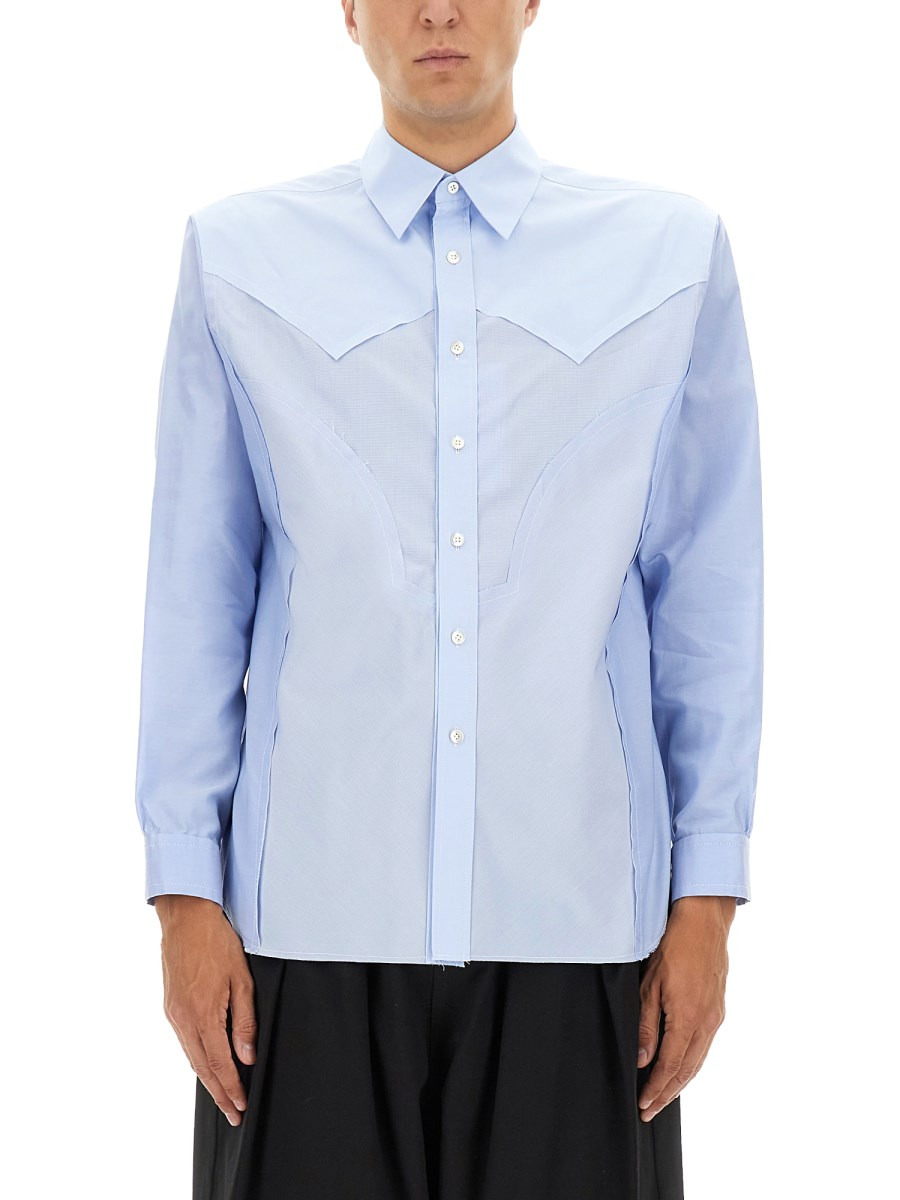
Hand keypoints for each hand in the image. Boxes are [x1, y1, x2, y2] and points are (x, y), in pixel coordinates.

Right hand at [155, 895, 256, 1125]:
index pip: (220, 1063)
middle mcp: (183, 1019)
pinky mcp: (170, 1006)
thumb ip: (244, 1020)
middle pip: (203, 1067)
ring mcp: (173, 1013)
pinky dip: (198, 1058)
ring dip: (208, 1078)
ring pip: (192, 1056)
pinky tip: (208, 1064)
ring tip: (223, 1096)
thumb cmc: (216, 942)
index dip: (232, 1088)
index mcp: (202, 1014)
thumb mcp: (241, 978)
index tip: (241, 1106)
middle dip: (219, 1093)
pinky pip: (185, 1041)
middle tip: (233, 1114)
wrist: (186, 918)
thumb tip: (247, 1054)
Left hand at [636, 895, 735, 1120]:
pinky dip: (691, 1063)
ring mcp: (715, 1017)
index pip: (670, 1066)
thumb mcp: (651, 984)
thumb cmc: (674, 946)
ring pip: (698, 1061)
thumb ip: (647, 1025)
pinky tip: (681, 1068)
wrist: (705, 921)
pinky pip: (704, 1047)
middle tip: (649, 1110)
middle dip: (667, 1094)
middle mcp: (706, 1023)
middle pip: (686, 1071)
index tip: (643, 1105)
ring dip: (680, 1082)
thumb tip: (644, 1059)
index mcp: (688, 1018)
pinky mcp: (718, 1010)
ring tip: (662, 1096)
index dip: (656, 1089)